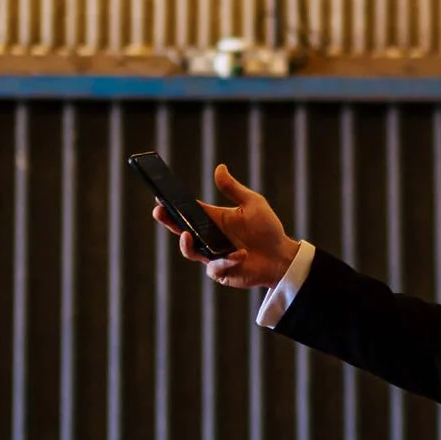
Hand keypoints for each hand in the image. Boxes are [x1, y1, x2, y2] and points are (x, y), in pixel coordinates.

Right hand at [151, 163, 298, 290]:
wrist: (281, 257)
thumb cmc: (267, 229)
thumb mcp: (252, 203)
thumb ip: (233, 188)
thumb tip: (219, 167)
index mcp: (213, 219)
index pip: (187, 211)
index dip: (172, 205)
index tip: (160, 196)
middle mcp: (208, 238)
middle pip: (181, 230)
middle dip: (168, 221)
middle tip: (159, 212)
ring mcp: (212, 256)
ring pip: (190, 251)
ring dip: (187, 244)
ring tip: (187, 235)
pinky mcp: (221, 272)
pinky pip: (215, 267)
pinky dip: (226, 260)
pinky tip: (240, 254)